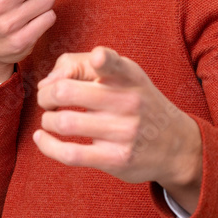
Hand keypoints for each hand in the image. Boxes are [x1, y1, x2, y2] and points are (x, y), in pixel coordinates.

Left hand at [33, 46, 202, 213]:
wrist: (176, 145)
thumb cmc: (137, 102)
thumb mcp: (124, 74)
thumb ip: (83, 65)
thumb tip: (47, 82)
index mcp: (128, 76)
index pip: (114, 63)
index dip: (103, 59)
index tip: (98, 58)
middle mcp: (128, 102)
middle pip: (66, 91)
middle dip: (46, 95)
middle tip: (47, 99)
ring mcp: (123, 132)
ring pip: (64, 123)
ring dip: (47, 121)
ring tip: (50, 119)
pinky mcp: (115, 159)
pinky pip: (70, 154)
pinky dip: (48, 146)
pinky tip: (42, 138)